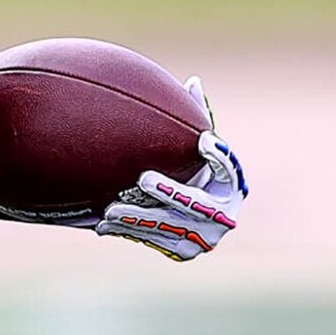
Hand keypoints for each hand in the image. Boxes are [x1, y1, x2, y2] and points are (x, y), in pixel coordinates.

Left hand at [97, 77, 245, 260]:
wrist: (196, 220)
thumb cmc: (195, 174)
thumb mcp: (199, 151)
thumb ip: (198, 120)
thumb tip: (193, 82)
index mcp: (232, 185)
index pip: (228, 168)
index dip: (220, 156)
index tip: (204, 141)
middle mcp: (225, 214)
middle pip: (196, 203)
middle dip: (169, 192)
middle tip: (142, 179)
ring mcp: (205, 238)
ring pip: (169, 226)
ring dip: (138, 217)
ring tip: (111, 209)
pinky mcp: (185, 252)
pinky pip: (154, 241)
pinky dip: (129, 232)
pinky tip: (104, 225)